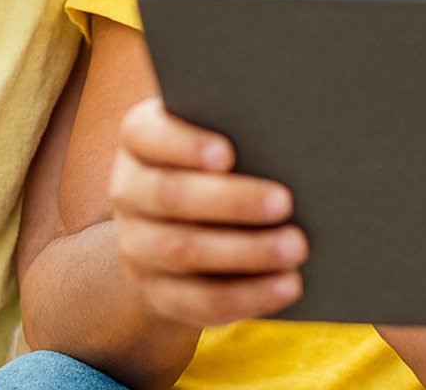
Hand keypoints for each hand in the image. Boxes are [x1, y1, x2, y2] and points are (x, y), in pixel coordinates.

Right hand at [107, 96, 308, 326]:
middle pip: (170, 195)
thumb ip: (245, 125)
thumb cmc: (227, 155)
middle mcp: (129, 190)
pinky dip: (246, 295)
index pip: (145, 134)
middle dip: (230, 200)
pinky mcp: (157, 290)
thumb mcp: (225, 131)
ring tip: (296, 247)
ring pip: (183, 251)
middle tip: (284, 202)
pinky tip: (286, 285)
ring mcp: (137, 245)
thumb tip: (296, 129)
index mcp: (140, 139)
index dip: (184, 144)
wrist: (189, 219)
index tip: (228, 153)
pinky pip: (197, 299)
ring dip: (245, 251)